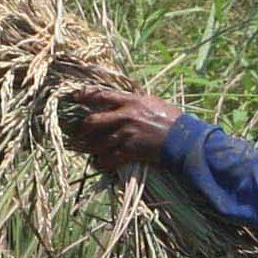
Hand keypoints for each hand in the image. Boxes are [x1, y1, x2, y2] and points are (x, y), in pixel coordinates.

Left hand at [63, 86, 182, 171]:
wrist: (183, 138)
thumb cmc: (171, 118)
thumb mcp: (152, 102)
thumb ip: (135, 100)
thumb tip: (124, 97)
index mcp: (130, 101)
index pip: (101, 95)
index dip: (84, 95)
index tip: (74, 97)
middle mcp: (124, 116)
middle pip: (93, 121)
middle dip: (83, 128)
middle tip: (79, 132)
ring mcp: (126, 134)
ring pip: (97, 142)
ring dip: (91, 147)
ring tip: (88, 149)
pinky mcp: (130, 151)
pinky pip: (108, 158)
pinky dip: (102, 162)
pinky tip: (101, 163)